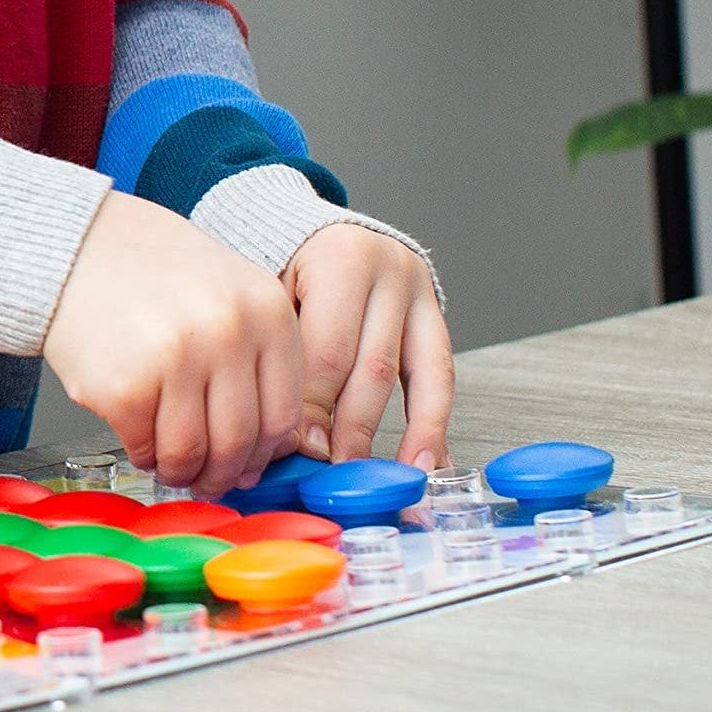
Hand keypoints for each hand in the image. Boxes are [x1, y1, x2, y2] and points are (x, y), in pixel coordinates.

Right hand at [44, 191, 303, 497]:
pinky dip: (142, 454)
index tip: (248, 466)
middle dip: (222, 473)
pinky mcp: (123, 386)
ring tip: (170, 465)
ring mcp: (174, 359)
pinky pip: (143, 447)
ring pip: (191, 453)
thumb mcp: (230, 295)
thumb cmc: (152, 272)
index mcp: (266, 311)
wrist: (77, 245)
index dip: (263, 455)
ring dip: (181, 471)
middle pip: (239, 441)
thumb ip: (256, 362)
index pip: (283, 415)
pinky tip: (139, 439)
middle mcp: (226, 332)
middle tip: (208, 479)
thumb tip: (262, 454)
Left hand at [283, 222, 452, 468]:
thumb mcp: (270, 293)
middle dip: (351, 429)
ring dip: (398, 437)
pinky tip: (427, 461)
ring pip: (411, 377)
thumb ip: (281, 354)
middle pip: (370, 367)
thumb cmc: (283, 264)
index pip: (327, 351)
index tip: (300, 451)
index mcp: (340, 259)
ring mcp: (418, 291)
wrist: (314, 232)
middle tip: (337, 474)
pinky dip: (433, 426)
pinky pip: (440, 378)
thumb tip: (291, 439)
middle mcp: (387, 270)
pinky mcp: (436, 313)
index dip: (313, 408)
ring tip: (387, 480)